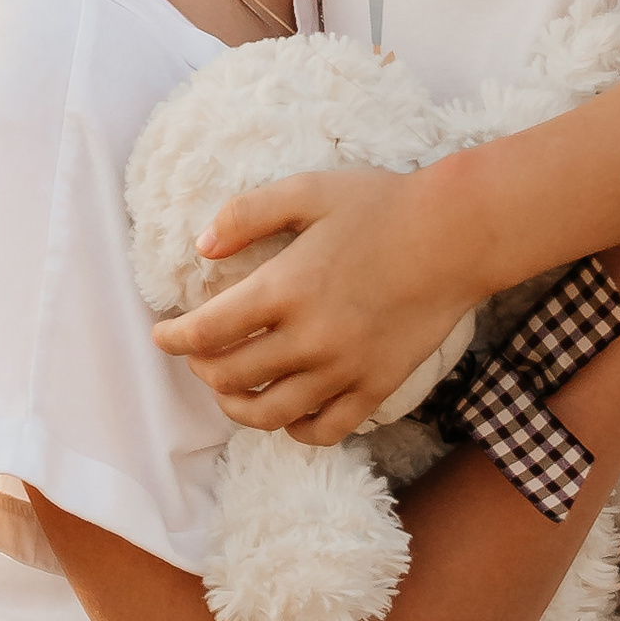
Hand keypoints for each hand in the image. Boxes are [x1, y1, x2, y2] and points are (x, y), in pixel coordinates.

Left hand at [150, 160, 487, 446]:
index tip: (162, 335)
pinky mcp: (375, 387)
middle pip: (230, 377)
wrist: (457, 236)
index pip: (207, 332)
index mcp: (285, 288)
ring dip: (236, 407)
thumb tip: (201, 246)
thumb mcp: (308, 191)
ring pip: (270, 413)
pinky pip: (324, 429)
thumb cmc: (381, 206)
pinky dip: (294, 429)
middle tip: (197, 355)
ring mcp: (344, 369)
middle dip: (201, 370)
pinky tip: (286, 412)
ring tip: (229, 391)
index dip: (174, 339)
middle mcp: (310, 338)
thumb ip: (248, 214)